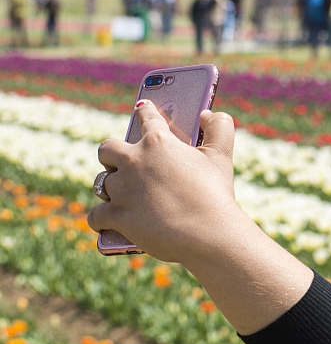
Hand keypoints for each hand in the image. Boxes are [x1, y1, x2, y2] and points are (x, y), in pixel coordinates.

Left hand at [88, 100, 240, 263]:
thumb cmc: (216, 194)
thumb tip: (207, 115)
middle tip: (125, 164)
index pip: (146, 117)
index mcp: (158, 142)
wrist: (208, 234)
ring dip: (110, 188)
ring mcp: (122, 189)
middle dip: (112, 154)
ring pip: (100, 183)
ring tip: (120, 195)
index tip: (142, 109)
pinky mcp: (116, 216)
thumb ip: (219, 127)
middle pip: (107, 149)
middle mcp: (134, 161)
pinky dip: (100, 220)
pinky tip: (104, 221)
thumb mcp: (222, 156)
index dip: (145, 111)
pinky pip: (95, 215)